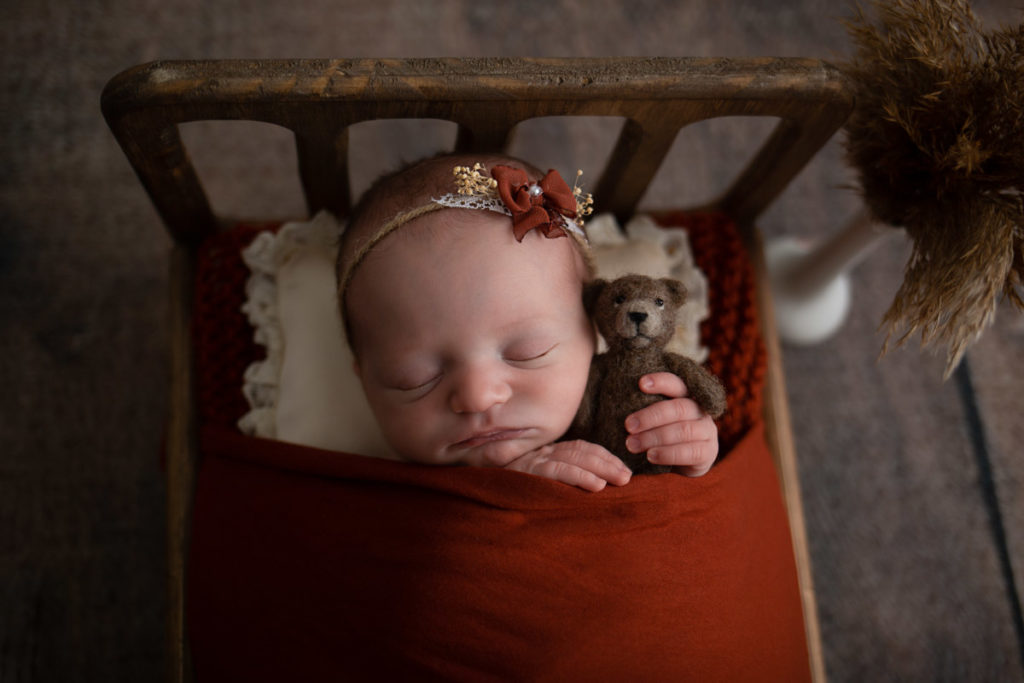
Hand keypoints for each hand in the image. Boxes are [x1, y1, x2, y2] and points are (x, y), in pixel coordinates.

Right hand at [505, 440, 631, 491]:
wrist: (475, 494)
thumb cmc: (506, 492)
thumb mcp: (534, 482)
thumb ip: (556, 479)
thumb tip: (591, 489)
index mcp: (546, 453)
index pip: (580, 448)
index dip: (604, 457)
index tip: (622, 469)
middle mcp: (541, 452)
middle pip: (582, 452)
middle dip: (608, 463)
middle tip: (628, 477)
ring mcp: (533, 461)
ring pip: (574, 459)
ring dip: (601, 468)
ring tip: (620, 480)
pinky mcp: (527, 473)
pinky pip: (558, 471)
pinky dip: (579, 477)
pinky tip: (597, 486)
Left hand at [624, 372, 719, 476]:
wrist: (682, 464)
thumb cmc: (660, 437)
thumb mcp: (653, 421)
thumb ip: (644, 411)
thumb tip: (616, 401)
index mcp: (686, 397)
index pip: (677, 383)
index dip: (661, 381)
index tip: (640, 383)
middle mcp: (700, 411)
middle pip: (679, 408)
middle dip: (651, 416)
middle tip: (628, 425)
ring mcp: (707, 431)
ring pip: (684, 430)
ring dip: (655, 437)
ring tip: (632, 445)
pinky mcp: (708, 452)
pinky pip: (690, 452)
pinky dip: (668, 454)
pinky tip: (650, 456)